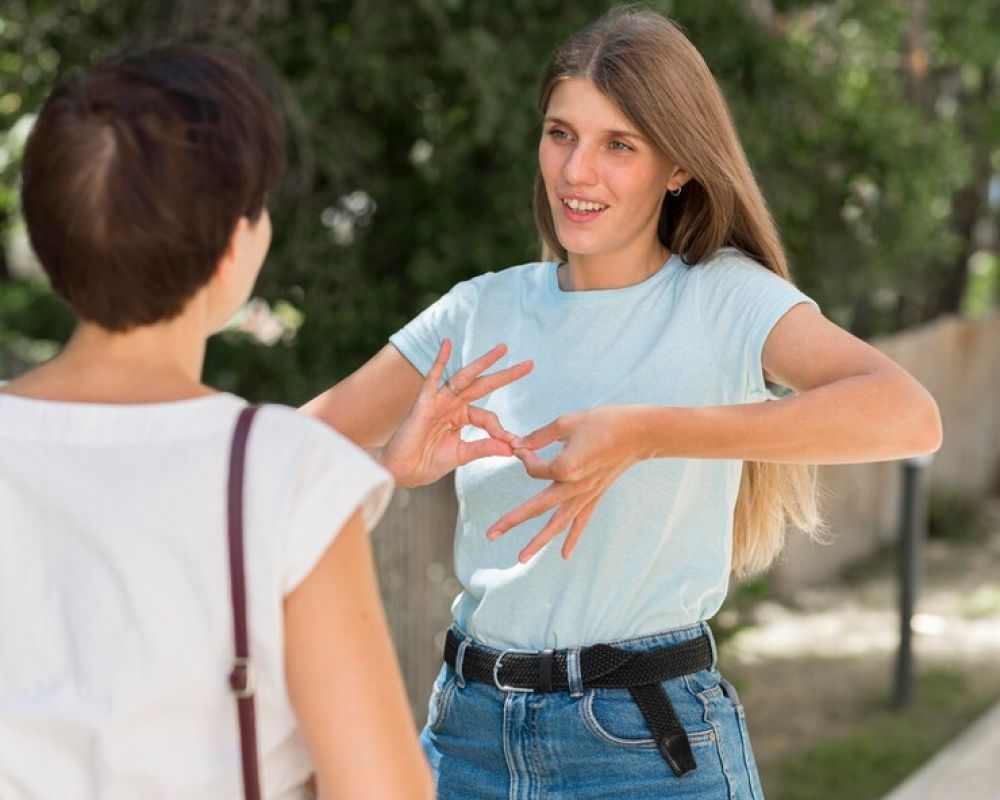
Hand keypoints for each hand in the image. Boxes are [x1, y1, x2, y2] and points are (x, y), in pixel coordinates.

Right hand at [380, 340, 532, 487]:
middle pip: (484, 386)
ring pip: (465, 377)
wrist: (403, 472)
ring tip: (503, 349)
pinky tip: (446, 343)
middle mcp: (453, 405)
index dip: (501, 430)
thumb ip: (485, 448)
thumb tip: (512, 448)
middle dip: (506, 375)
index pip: (488, 417)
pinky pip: (432, 378)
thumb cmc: (427, 463)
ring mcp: (439, 401)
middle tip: (529, 364)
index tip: (514, 444)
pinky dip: (439, 360)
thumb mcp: (462, 455)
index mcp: (461, 418)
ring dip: (484, 362)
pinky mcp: (424, 403)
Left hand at [486, 407, 642, 561]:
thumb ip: (539, 436)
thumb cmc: (603, 422)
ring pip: (558, 523)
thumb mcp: (567, 423)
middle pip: (537, 507)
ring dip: (539, 541)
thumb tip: (518, 444)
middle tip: (490, 534)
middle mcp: (574, 486)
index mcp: (565, 466)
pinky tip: (564, 556)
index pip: (533, 468)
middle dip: (511, 521)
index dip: (524, 456)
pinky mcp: (595, 496)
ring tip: (521, 558)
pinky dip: (572, 539)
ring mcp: (586, 494)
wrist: (638, 432)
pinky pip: (581, 522)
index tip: (522, 446)